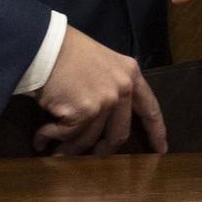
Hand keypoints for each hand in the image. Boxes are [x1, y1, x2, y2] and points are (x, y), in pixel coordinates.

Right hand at [33, 25, 167, 155]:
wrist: (45, 45)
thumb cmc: (67, 51)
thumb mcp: (103, 63)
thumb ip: (112, 86)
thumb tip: (106, 121)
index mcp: (131, 74)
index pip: (150, 108)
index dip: (156, 132)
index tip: (161, 149)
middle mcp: (122, 89)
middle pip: (120, 134)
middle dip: (106, 150)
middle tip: (94, 156)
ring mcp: (104, 101)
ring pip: (90, 139)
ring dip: (70, 148)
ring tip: (56, 149)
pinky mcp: (84, 111)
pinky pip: (68, 136)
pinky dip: (51, 138)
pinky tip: (40, 138)